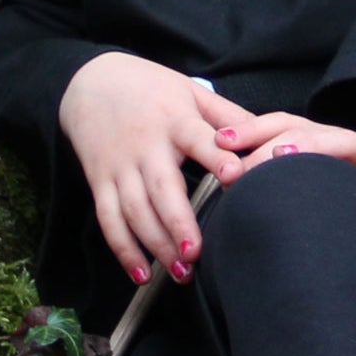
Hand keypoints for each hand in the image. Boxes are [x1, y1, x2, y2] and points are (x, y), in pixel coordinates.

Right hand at [58, 53, 250, 283]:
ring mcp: (119, 165)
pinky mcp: (99, 180)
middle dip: (179, 223)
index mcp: (175, 120)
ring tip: (181, 271)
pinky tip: (142, 274)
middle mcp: (146, 145)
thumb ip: (228, 116)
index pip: (199, 140)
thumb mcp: (190, 91)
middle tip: (198, 254)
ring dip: (156, 244)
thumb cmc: (150, 88)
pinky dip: (123, 249)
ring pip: (135, 210)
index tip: (235, 176)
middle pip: (161, 188)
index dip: (217, 157)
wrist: (89, 80)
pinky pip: (108, 219)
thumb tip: (266, 137)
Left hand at [218, 92, 355, 215]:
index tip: (216, 141)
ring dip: (313, 146)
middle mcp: (341, 142)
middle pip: (302, 131)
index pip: (278, 126)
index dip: (248, 130)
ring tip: (284, 156)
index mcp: (317, 141)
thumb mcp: (318, 180)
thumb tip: (229, 192)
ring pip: (342, 142)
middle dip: (267, 142)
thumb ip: (283, 180)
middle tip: (236, 163)